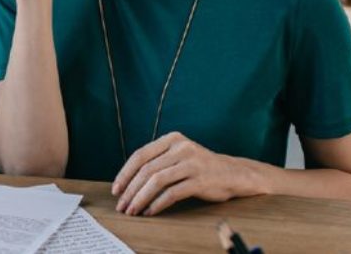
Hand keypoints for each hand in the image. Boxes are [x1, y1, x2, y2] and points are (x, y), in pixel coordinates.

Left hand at [112, 132, 261, 215]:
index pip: (140, 155)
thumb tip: (126, 182)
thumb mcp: (178, 155)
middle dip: (130, 190)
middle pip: (146, 170)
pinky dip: (158, 204)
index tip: (116, 190)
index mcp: (172, 139)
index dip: (125, 174)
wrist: (234, 174)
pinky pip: (172, 193)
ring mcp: (192, 163)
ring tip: (133, 210)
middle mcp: (181, 148)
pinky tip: (150, 211)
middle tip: (122, 205)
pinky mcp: (201, 180)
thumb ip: (157, 160)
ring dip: (141, 198)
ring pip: (157, 181)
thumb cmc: (200, 167)